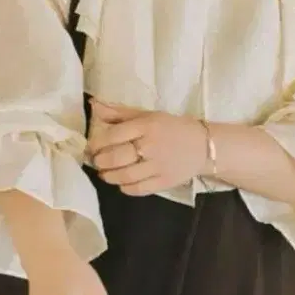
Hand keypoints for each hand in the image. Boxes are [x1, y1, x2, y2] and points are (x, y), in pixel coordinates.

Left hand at [88, 100, 208, 196]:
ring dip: (109, 176)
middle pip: (117, 157)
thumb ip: (120, 113)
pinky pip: (138, 188)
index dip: (97, 143)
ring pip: (125, 175)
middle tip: (97, 161)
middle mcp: (151, 145)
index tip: (91, 147)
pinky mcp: (164, 181)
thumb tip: (94, 106)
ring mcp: (158, 165)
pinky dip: (125, 187)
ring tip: (105, 174)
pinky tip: (122, 183)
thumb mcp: (148, 115)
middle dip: (101, 161)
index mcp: (147, 125)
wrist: (203, 145)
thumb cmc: (172, 127)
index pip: (114, 135)